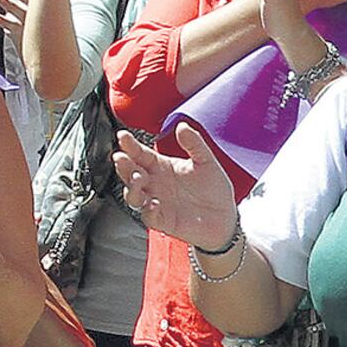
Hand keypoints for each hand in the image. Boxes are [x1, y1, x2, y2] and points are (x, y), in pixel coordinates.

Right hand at [109, 115, 245, 248]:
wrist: (225, 216)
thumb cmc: (214, 189)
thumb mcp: (206, 161)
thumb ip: (194, 143)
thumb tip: (181, 125)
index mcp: (161, 166)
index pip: (140, 154)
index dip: (130, 145)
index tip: (123, 136)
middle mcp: (155, 184)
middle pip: (131, 173)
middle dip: (124, 165)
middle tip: (121, 157)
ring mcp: (156, 202)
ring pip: (133, 196)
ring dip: (132, 187)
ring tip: (139, 178)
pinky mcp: (162, 221)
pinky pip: (148, 217)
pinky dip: (148, 210)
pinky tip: (154, 202)